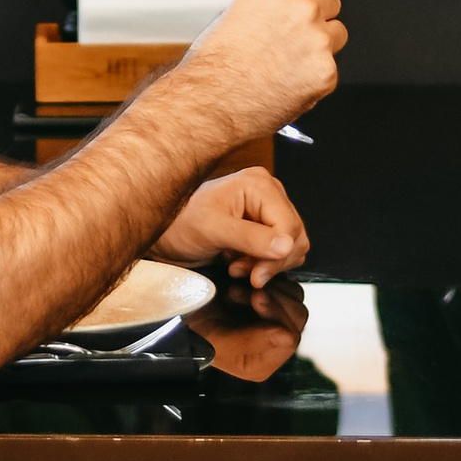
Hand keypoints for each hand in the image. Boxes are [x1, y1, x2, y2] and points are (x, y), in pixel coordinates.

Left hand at [162, 168, 308, 287]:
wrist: (165, 234)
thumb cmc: (180, 223)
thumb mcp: (213, 230)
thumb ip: (250, 237)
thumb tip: (286, 246)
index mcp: (259, 184)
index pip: (289, 225)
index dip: (278, 255)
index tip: (257, 276)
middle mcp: (269, 194)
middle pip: (295, 237)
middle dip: (270, 261)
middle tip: (242, 271)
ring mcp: (268, 211)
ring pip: (291, 248)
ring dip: (266, 265)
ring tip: (236, 266)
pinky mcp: (264, 228)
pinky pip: (281, 253)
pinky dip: (263, 265)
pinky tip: (239, 264)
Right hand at [177, 0, 344, 140]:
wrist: (215, 99)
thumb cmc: (220, 58)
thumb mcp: (245, 7)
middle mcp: (304, 9)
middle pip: (333, 2)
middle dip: (317, 15)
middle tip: (288, 36)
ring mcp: (318, 41)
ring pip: (337, 34)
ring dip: (320, 44)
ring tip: (287, 58)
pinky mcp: (326, 72)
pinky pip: (331, 67)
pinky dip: (315, 74)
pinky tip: (289, 78)